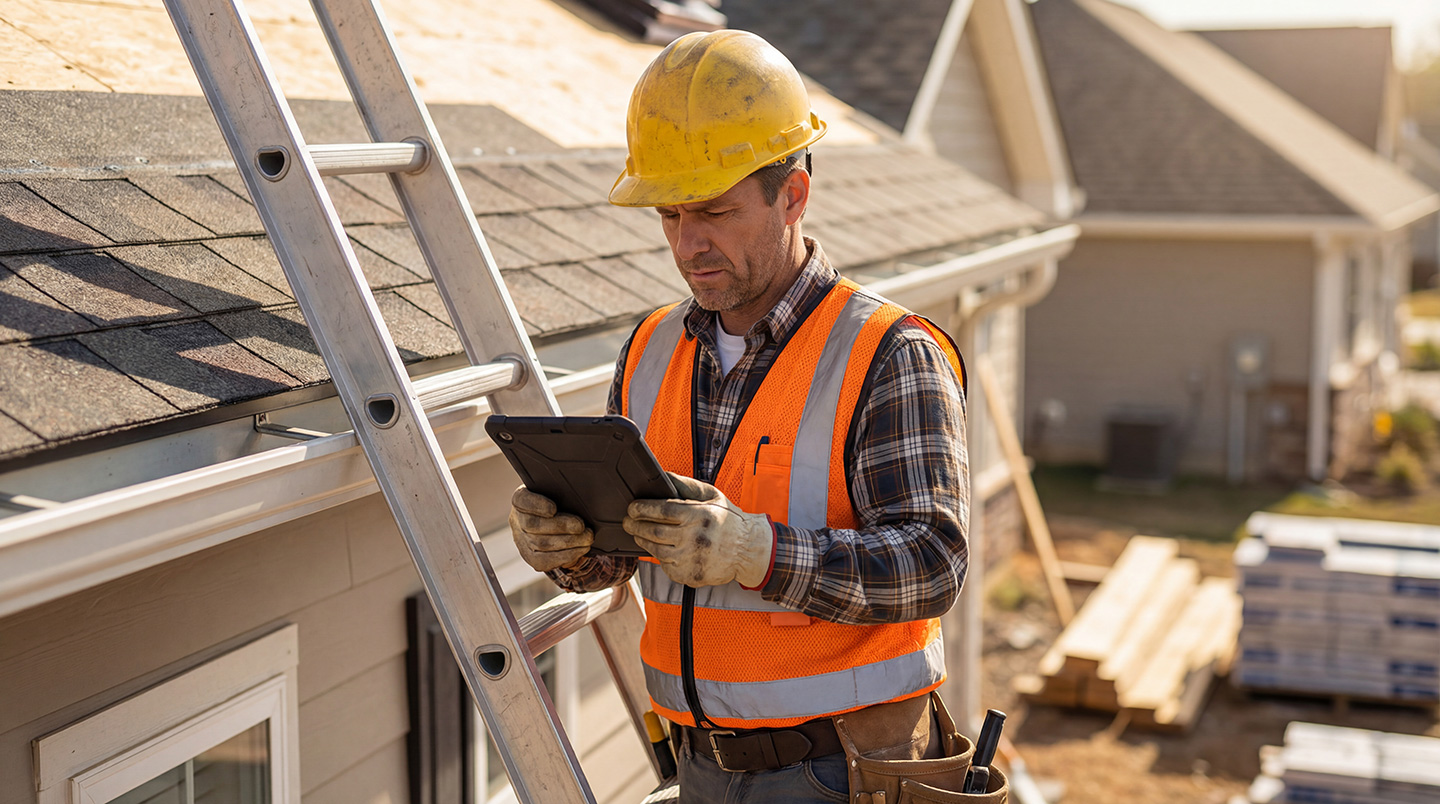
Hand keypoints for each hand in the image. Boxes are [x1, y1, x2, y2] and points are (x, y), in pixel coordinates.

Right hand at [508, 486, 593, 571]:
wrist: (557, 523)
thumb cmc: (560, 502)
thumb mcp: (558, 492)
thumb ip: (564, 492)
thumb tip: (578, 498)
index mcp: (520, 498)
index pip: (522, 500)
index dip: (536, 505)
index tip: (553, 509)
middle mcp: (517, 520)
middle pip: (532, 525)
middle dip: (560, 526)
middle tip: (581, 526)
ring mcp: (521, 540)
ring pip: (540, 544)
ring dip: (567, 542)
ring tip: (587, 538)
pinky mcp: (530, 557)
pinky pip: (545, 560)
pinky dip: (566, 555)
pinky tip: (581, 550)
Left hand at [624, 473, 773, 587]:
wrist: (748, 550)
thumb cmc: (729, 521)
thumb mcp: (712, 496)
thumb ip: (686, 485)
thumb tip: (663, 477)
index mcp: (698, 515)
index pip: (661, 510)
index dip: (642, 508)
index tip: (632, 508)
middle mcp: (693, 538)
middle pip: (653, 531)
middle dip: (635, 525)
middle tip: (628, 521)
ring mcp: (690, 559)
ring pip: (656, 550)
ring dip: (643, 541)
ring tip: (639, 533)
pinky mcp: (689, 575)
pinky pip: (666, 566)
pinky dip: (660, 557)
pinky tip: (662, 548)